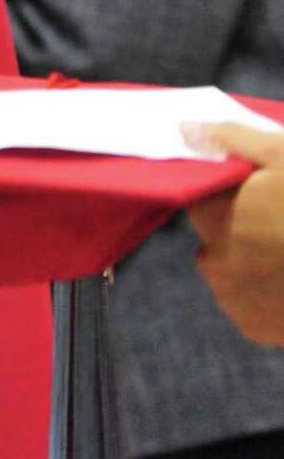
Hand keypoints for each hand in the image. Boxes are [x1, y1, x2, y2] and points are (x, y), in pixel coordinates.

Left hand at [185, 120, 283, 345]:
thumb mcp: (282, 154)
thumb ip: (231, 139)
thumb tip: (185, 129)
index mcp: (212, 214)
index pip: (199, 195)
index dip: (229, 190)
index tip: (255, 189)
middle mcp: (212, 260)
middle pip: (215, 234)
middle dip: (240, 225)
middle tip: (280, 218)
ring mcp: (233, 299)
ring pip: (231, 270)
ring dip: (252, 261)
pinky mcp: (256, 328)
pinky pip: (251, 304)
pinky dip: (267, 293)